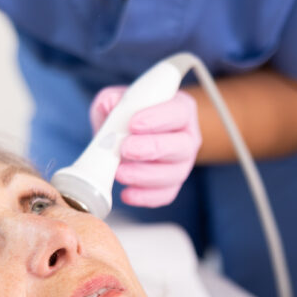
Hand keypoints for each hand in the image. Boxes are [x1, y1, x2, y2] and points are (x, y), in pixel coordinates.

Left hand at [89, 86, 201, 207]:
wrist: (129, 137)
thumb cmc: (129, 115)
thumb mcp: (119, 100)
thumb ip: (114, 99)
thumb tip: (109, 104)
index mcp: (180, 109)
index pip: (178, 112)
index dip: (158, 118)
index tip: (134, 124)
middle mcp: (187, 137)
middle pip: (181, 146)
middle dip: (152, 149)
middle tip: (125, 149)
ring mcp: (182, 164)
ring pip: (174, 174)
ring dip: (145, 175)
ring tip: (119, 172)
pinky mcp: (172, 185)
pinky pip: (165, 195)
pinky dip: (145, 197)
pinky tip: (126, 193)